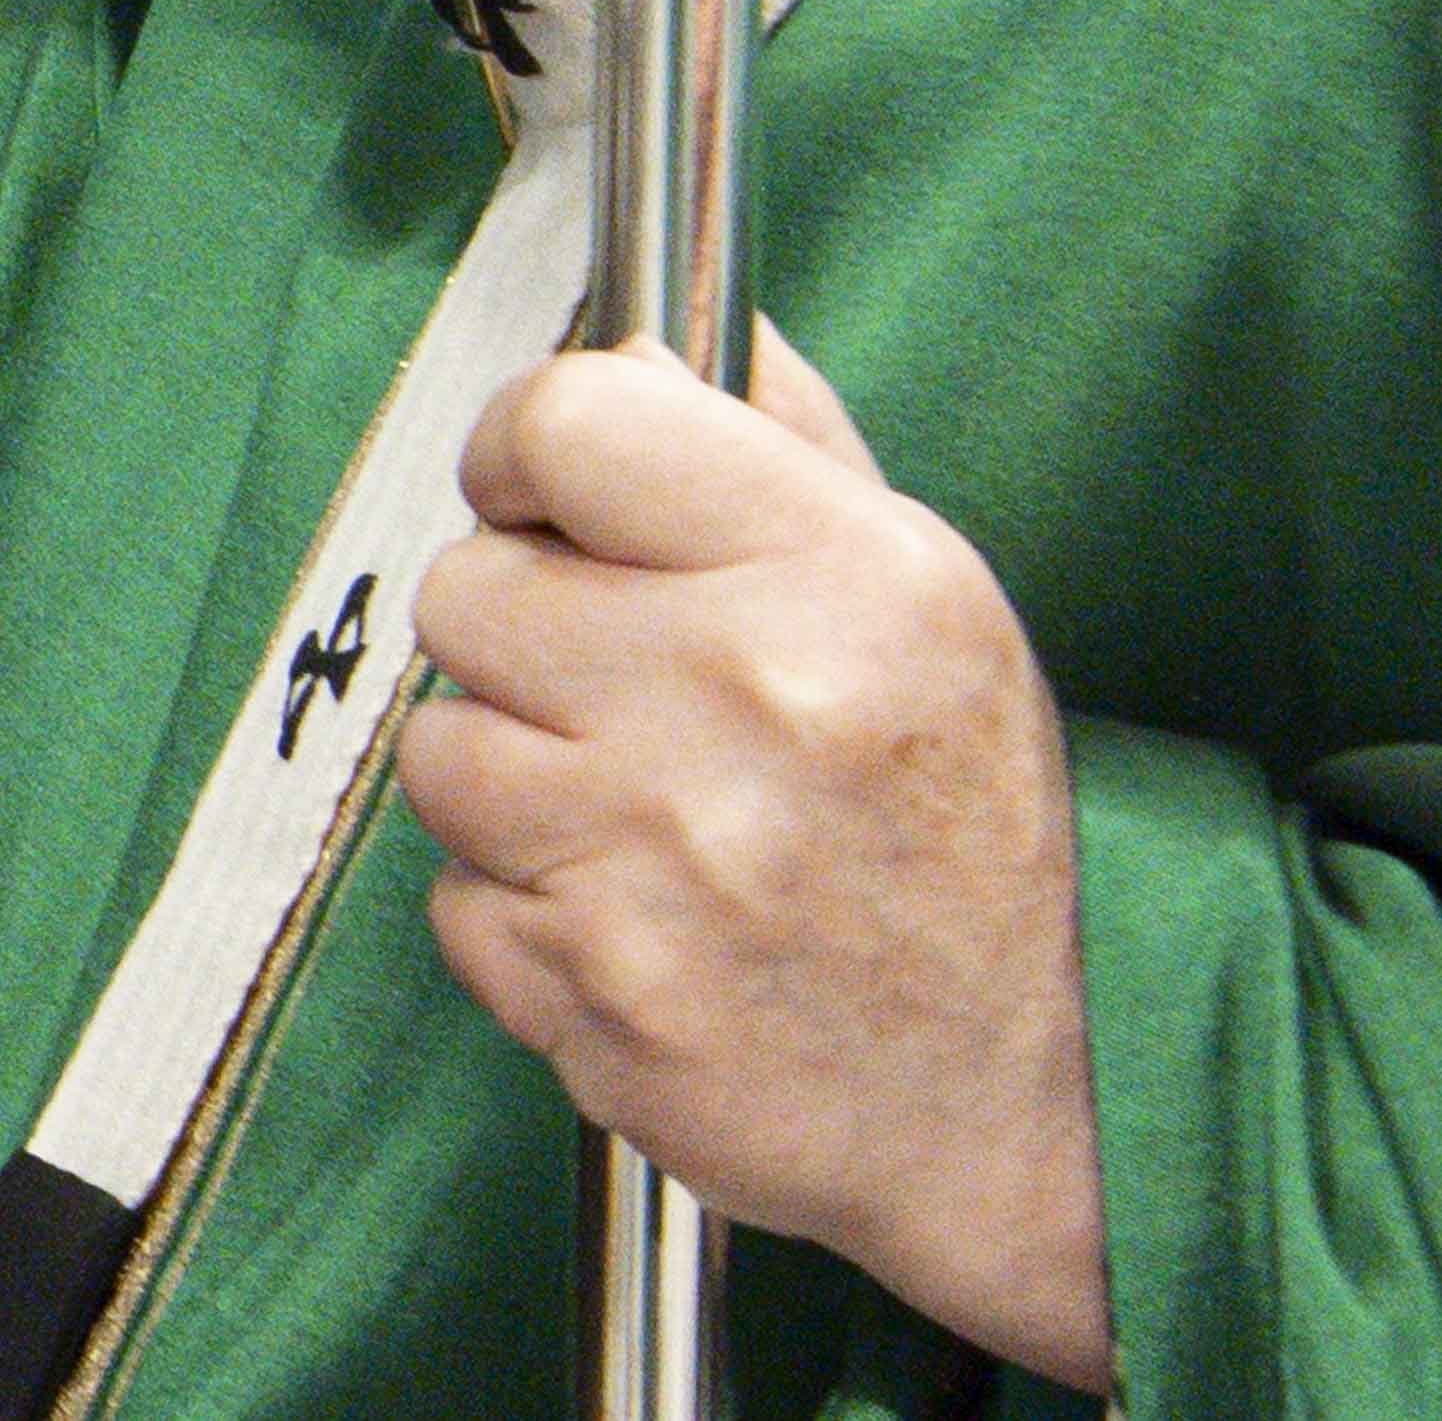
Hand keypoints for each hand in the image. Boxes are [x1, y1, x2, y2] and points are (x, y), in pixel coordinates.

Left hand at [403, 328, 1111, 1391]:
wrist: (999, 1115)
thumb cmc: (957, 842)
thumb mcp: (933, 604)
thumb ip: (788, 450)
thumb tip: (669, 326)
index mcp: (844, 575)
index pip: (576, 419)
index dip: (522, 448)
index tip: (537, 495)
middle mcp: (751, 698)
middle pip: (470, 586)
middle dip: (522, 635)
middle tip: (617, 692)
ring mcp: (662, 853)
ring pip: (442, 747)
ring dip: (511, 781)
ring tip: (635, 818)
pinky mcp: (596, 987)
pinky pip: (457, 901)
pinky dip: (523, 915)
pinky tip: (635, 922)